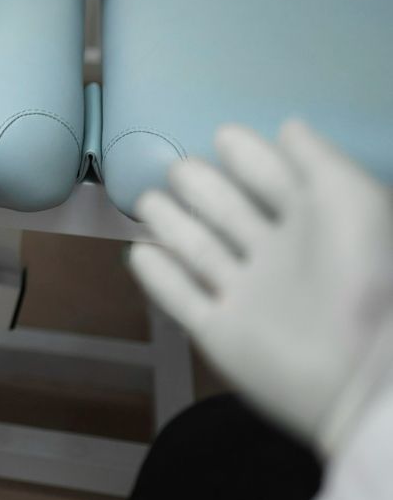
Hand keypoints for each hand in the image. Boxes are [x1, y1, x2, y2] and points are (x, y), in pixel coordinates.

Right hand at [128, 118, 392, 456]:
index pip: (273, 180)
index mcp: (315, 225)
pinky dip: (159, 277)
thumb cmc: (360, 275)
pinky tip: (138, 253)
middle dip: (202, 187)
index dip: (251, 156)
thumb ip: (318, 159)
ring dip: (172, 224)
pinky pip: (182, 299)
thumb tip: (287, 126)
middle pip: (229, 212)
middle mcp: (279, 257)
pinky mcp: (221, 334)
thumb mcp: (352, 200)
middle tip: (178, 169)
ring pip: (200, 251)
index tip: (224, 134)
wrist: (357, 372)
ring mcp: (247, 297)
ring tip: (147, 202)